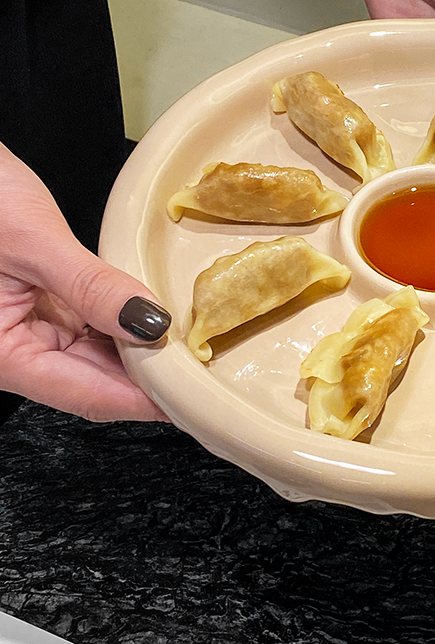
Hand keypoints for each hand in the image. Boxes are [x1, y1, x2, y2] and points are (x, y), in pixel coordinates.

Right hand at [0, 144, 170, 422]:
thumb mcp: (36, 242)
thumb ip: (92, 287)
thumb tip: (152, 324)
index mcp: (2, 356)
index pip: (88, 395)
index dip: (144, 401)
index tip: (191, 397)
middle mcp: (15, 352)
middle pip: (95, 383)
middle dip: (150, 379)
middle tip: (204, 369)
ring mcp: (30, 330)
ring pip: (97, 358)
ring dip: (141, 353)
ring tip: (192, 348)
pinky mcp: (42, 306)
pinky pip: (91, 328)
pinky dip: (125, 326)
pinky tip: (159, 320)